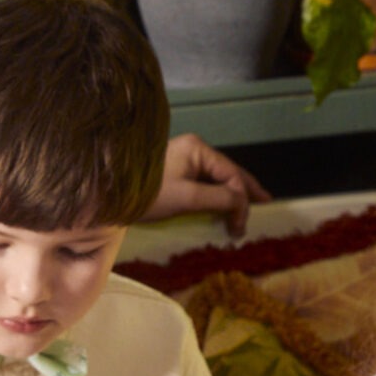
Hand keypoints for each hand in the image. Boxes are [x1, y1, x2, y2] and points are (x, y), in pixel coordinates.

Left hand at [148, 135, 269, 237]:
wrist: (110, 194)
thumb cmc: (148, 194)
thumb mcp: (186, 197)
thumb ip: (218, 198)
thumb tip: (241, 203)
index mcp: (198, 149)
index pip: (231, 174)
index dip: (241, 200)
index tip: (240, 226)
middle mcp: (194, 149)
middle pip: (228, 171)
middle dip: (245, 190)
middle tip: (266, 203)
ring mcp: (184, 159)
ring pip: (218, 177)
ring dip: (233, 194)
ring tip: (250, 205)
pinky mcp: (176, 172)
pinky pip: (205, 182)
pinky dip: (218, 194)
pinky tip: (225, 203)